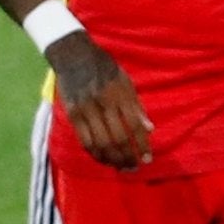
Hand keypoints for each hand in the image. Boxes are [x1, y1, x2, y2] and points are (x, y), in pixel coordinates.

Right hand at [46, 32, 152, 169]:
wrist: (75, 56)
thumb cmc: (106, 68)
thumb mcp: (127, 82)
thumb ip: (137, 107)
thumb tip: (150, 129)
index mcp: (121, 93)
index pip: (134, 125)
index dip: (142, 144)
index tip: (147, 159)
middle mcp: (104, 103)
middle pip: (117, 138)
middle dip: (127, 156)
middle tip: (134, 167)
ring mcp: (86, 109)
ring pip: (100, 143)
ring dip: (111, 159)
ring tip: (120, 167)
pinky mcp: (73, 114)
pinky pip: (84, 140)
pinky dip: (95, 153)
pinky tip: (103, 159)